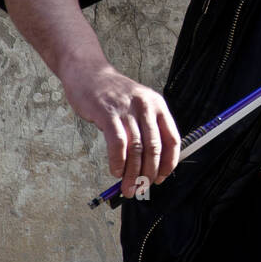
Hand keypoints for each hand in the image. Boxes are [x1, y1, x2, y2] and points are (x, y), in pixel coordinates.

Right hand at [59, 55, 181, 197]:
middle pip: (154, 148)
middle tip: (141, 189)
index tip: (161, 178)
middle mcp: (147, 106)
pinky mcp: (108, 112)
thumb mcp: (138, 105)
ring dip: (132, 174)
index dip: (169, 163)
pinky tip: (115, 171)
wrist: (88, 72)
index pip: (172, 139)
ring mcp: (128, 109)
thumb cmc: (113, 95)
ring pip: (137, 149)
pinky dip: (118, 162)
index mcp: (158, 106)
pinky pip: (118, 143)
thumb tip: (150, 164)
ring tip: (128, 187)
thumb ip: (146, 128)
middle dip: (149, 174)